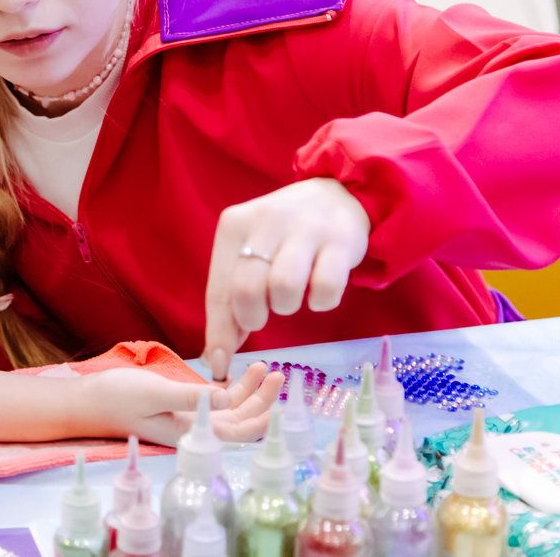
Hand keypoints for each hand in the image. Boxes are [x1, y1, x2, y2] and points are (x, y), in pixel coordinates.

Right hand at [77, 362, 282, 445]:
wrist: (89, 402)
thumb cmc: (117, 398)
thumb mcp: (155, 393)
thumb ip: (191, 398)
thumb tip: (226, 397)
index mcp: (191, 435)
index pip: (239, 433)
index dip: (262, 413)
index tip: (274, 387)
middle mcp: (196, 432)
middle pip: (241, 423)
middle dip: (262, 400)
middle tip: (277, 372)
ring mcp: (190, 422)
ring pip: (231, 412)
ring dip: (250, 392)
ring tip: (264, 367)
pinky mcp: (183, 410)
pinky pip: (216, 404)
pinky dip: (231, 390)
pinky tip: (239, 374)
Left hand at [203, 178, 369, 379]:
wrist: (338, 195)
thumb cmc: (283, 235)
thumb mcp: (250, 254)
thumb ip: (231, 298)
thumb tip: (218, 355)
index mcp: (234, 226)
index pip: (219, 289)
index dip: (219, 333)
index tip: (220, 364)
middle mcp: (266, 222)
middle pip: (247, 290)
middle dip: (253, 317)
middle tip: (264, 315)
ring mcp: (305, 228)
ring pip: (284, 288)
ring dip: (287, 306)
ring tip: (291, 296)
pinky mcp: (341, 240)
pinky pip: (326, 289)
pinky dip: (322, 301)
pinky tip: (319, 289)